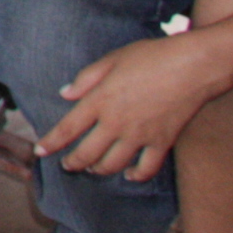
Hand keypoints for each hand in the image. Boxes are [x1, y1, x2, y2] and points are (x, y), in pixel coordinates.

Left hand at [34, 32, 230, 179]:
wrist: (193, 66)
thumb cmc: (150, 57)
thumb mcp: (111, 59)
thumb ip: (86, 79)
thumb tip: (65, 94)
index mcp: (100, 101)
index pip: (68, 129)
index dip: (51, 143)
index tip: (40, 152)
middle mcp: (116, 123)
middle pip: (87, 153)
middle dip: (73, 163)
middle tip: (67, 165)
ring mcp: (140, 135)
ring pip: (113, 165)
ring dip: (99, 170)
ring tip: (93, 169)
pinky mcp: (162, 142)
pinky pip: (146, 168)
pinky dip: (136, 176)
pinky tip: (129, 175)